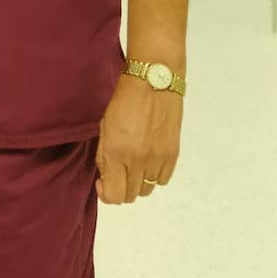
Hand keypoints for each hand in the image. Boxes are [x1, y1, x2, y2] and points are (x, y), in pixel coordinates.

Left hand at [95, 73, 182, 203]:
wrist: (153, 81)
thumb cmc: (124, 99)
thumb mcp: (104, 126)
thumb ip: (104, 155)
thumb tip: (107, 178)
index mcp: (116, 151)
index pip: (113, 195)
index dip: (106, 194)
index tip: (103, 182)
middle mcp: (137, 160)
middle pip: (130, 196)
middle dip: (121, 188)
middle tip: (118, 172)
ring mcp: (157, 159)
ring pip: (147, 190)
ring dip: (138, 182)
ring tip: (134, 164)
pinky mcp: (173, 154)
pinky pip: (163, 180)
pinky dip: (155, 175)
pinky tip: (149, 160)